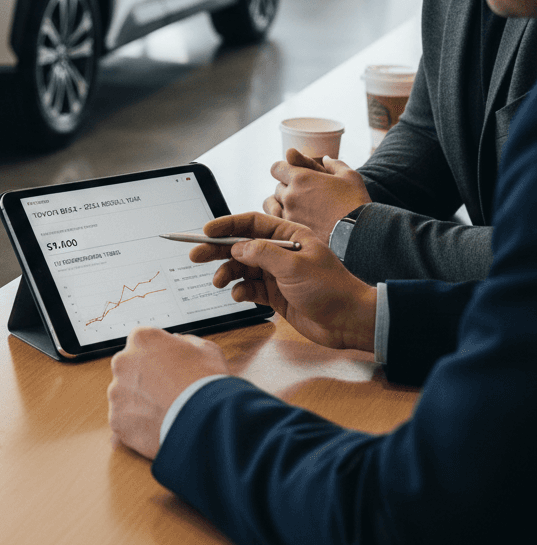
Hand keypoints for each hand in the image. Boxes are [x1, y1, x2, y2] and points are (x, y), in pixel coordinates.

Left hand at [108, 327, 228, 459]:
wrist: (207, 421)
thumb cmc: (208, 383)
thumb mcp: (205, 349)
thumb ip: (184, 341)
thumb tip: (175, 341)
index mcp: (141, 339)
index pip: (142, 344)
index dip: (157, 358)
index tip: (168, 370)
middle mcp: (122, 361)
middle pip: (129, 369)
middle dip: (144, 379)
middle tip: (167, 393)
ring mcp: (116, 391)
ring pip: (125, 396)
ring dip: (140, 403)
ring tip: (165, 413)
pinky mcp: (117, 419)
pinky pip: (124, 421)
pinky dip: (137, 426)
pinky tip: (158, 428)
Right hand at [193, 213, 376, 351]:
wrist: (350, 321)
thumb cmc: (331, 289)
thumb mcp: (294, 266)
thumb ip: (262, 253)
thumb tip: (237, 247)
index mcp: (289, 235)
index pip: (251, 223)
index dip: (227, 225)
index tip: (205, 231)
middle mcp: (281, 252)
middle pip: (241, 245)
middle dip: (218, 250)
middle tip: (196, 255)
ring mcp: (277, 273)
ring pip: (242, 268)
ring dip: (228, 273)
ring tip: (219, 282)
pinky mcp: (276, 294)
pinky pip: (250, 288)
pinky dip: (241, 291)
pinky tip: (239, 295)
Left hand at [263, 148, 371, 243]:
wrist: (359, 233)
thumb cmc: (356, 202)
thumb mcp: (349, 176)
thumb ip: (334, 164)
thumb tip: (325, 158)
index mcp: (301, 178)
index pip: (276, 168)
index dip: (284, 170)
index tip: (293, 175)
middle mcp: (290, 195)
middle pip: (278, 187)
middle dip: (288, 188)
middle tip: (305, 196)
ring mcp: (288, 214)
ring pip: (273, 204)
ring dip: (281, 204)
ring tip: (296, 209)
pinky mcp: (291, 231)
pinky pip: (276, 221)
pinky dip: (282, 219)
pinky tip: (295, 221)